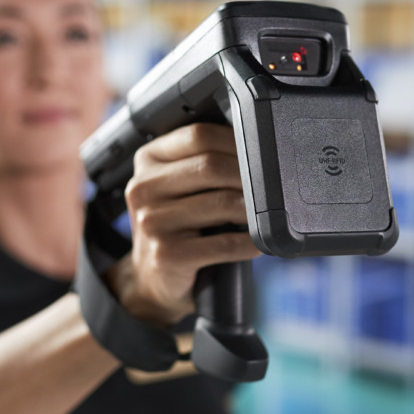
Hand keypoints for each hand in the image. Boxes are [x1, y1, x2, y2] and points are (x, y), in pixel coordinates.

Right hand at [108, 123, 261, 325]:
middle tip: (270, 185)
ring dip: (253, 210)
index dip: (236, 140)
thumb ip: (204, 162)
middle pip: (211, 165)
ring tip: (265, 213)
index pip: (199, 135)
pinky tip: (257, 243)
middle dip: (249, 174)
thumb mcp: (179, 186)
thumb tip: (258, 149)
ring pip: (222, 203)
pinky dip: (249, 243)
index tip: (259, 152)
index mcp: (147, 160)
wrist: (153, 278)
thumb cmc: (177, 226)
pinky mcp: (167, 255)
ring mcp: (152, 222)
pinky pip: (225, 243)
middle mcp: (143, 188)